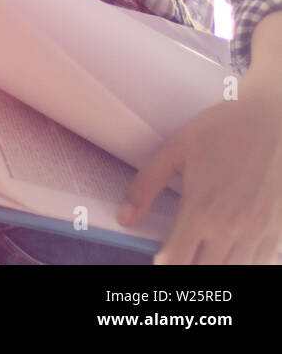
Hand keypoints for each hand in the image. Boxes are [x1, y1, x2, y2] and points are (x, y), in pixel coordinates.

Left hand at [118, 92, 281, 263]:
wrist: (274, 119)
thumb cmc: (222, 130)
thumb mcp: (174, 150)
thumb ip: (145, 186)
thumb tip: (123, 218)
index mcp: (202, 210)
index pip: (175, 261)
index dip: (162, 264)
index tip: (157, 258)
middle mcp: (232, 228)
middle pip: (204, 272)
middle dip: (186, 268)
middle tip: (177, 255)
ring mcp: (258, 232)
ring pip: (234, 272)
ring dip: (213, 267)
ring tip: (200, 254)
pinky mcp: (278, 230)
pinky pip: (259, 263)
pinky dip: (241, 263)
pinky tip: (228, 251)